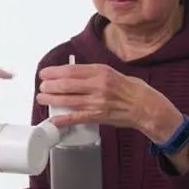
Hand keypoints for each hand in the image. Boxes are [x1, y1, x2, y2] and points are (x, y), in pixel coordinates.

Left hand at [36, 63, 181, 142]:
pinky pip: (77, 118)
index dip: (54, 72)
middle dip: (49, 85)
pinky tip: (53, 119)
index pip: (71, 70)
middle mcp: (98, 85)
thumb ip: (94, 73)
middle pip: (66, 84)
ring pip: (68, 100)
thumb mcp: (113, 73)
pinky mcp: (99, 116)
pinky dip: (63, 119)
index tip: (45, 73)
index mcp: (101, 71)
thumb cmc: (132, 90)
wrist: (147, 107)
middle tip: (41, 86)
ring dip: (51, 99)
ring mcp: (98, 102)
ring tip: (42, 98)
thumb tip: (74, 74)